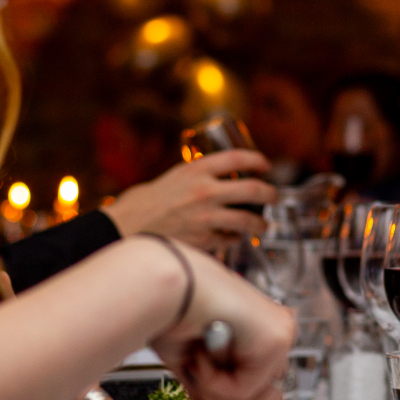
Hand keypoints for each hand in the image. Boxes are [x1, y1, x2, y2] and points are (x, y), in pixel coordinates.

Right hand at [103, 150, 276, 251]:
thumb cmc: (144, 203)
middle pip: (253, 189)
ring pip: (248, 220)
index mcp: (197, 170)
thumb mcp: (173, 177)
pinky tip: (234, 238)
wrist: (125, 229)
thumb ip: (197, 176)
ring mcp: (206, 218)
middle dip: (270, 194)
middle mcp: (205, 192)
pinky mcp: (204, 241)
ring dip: (260, 223)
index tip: (265, 165)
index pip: (239, 158)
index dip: (258, 160)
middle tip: (274, 196)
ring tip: (262, 225)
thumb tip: (220, 177)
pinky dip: (235, 239)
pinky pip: (230, 240)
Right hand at [149, 242, 292, 399]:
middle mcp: (277, 334)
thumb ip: (217, 397)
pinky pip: (245, 390)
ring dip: (214, 393)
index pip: (265, 393)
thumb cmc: (169, 315)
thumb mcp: (197, 370)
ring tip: (195, 362)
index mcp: (262, 336)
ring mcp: (281, 335)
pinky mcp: (275, 339)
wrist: (160, 286)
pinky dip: (213, 381)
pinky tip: (200, 352)